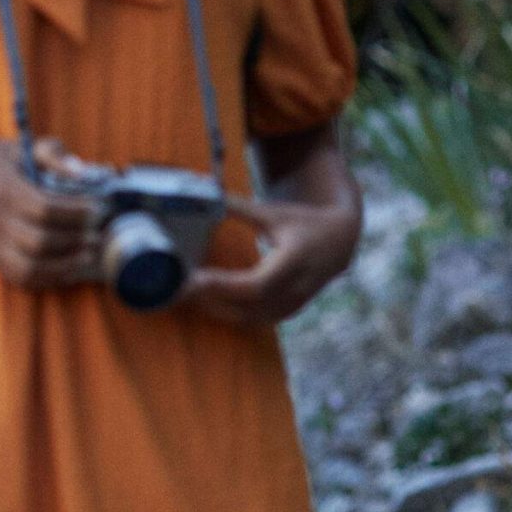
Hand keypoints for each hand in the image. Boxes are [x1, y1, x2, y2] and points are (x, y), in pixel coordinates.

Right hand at [0, 139, 104, 290]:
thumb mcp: (16, 147)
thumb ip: (51, 153)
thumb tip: (84, 172)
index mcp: (4, 188)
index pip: (47, 208)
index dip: (78, 212)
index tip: (99, 209)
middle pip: (42, 240)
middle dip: (76, 240)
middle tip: (99, 235)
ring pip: (30, 266)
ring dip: (64, 266)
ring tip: (86, 256)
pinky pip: (18, 277)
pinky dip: (45, 279)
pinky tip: (65, 270)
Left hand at [181, 194, 360, 326]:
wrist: (339, 242)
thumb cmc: (302, 223)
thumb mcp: (273, 212)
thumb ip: (238, 207)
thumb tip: (204, 191)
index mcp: (293, 262)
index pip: (256, 285)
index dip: (223, 286)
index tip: (192, 280)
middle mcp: (295, 290)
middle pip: (246, 306)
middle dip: (209, 300)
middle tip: (172, 289)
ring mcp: (292, 305)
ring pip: (247, 318)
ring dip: (214, 309)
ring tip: (181, 296)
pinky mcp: (284, 313)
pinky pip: (251, 320)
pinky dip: (226, 313)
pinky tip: (202, 301)